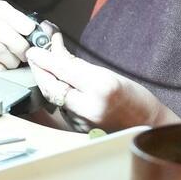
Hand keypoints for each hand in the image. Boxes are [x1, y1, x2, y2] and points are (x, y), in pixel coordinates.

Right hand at [0, 0, 44, 73]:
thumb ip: (42, 34)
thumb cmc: (23, 62)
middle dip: (18, 43)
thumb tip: (48, 27)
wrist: (13, 86)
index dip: (16, 18)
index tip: (30, 30)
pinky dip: (5, 70)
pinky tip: (5, 72)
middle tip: (27, 53)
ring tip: (15, 64)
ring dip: (13, 58)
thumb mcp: (34, 45)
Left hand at [26, 34, 171, 131]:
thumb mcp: (109, 74)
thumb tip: (55, 50)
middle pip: (52, 87)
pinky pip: (61, 107)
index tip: (33, 49)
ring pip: (54, 98)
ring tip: (46, 64)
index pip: (64, 71)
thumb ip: (79, 64)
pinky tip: (57, 83)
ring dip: (46, 80)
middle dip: (39, 70)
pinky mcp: (78, 129)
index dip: (45, 58)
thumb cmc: (134, 98)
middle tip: (34, 56)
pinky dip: (56, 93)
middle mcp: (89, 107)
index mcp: (101, 88)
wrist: (147, 125)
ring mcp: (82, 122)